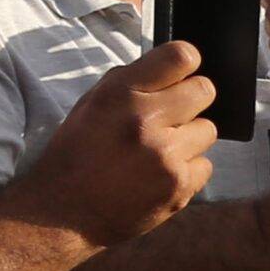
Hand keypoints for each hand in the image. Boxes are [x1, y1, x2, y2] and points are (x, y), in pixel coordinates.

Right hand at [14, 44, 215, 245]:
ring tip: (158, 154)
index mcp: (120, 93)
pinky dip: (187, 172)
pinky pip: (205, 166)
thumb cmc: (77, 154)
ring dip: (188, 140)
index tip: (179, 77)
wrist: (62, 214)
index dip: (185, 65)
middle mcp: (145, 119)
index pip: (181, 56)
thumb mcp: (92, 104)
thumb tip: (172, 70)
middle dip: (190, 102)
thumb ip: (133, 82)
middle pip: (204, 90)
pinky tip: (159, 177)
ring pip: (207, 130)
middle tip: (170, 118)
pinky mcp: (178, 186)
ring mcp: (165, 155)